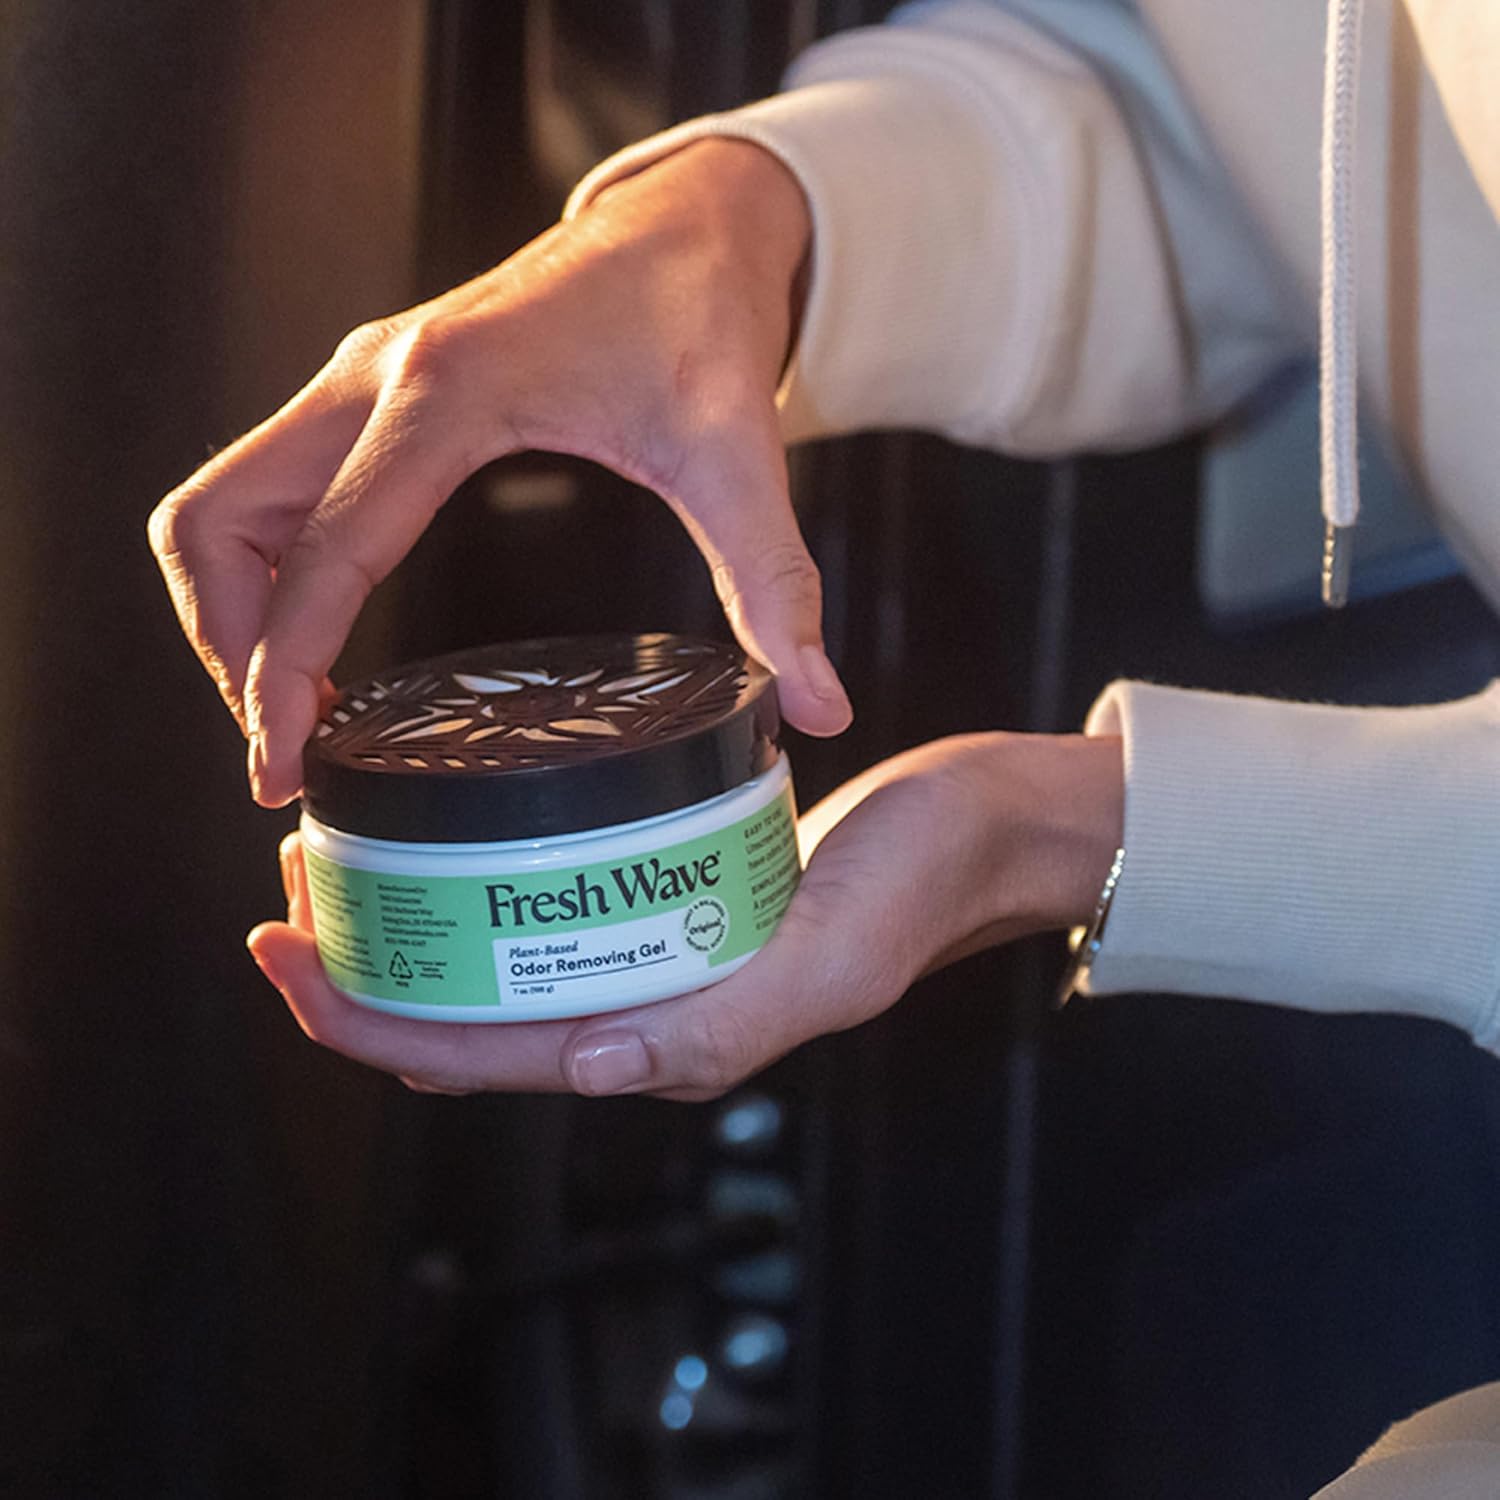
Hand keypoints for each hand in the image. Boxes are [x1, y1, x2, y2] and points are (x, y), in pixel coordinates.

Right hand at [147, 139, 847, 808]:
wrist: (682, 228)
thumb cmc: (698, 320)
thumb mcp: (739, 456)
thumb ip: (775, 585)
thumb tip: (821, 707)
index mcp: (447, 395)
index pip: (322, 553)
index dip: (284, 673)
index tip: (282, 763)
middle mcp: (375, 377)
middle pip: (216, 521)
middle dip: (227, 648)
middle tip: (279, 749)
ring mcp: (361, 378)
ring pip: (221, 501)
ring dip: (228, 608)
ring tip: (286, 707)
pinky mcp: (371, 390)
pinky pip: (264, 484)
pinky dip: (261, 566)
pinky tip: (313, 632)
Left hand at [246, 733, 1123, 1099]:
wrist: (980, 824)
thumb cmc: (922, 883)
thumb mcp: (835, 955)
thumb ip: (727, 1026)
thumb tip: (595, 1066)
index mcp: (678, 1045)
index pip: (492, 1060)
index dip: (374, 1026)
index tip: (289, 956)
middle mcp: (654, 1012)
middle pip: (475, 1025)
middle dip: (363, 981)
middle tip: (286, 896)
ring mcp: (660, 961)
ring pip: (504, 975)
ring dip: (412, 937)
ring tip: (340, 869)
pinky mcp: (674, 907)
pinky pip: (555, 922)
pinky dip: (482, 896)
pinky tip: (451, 842)